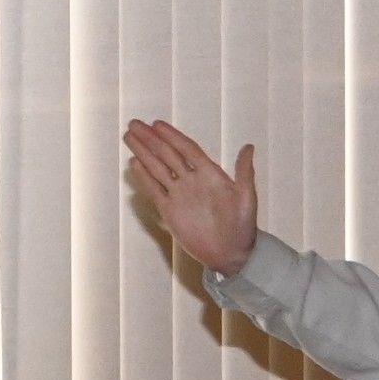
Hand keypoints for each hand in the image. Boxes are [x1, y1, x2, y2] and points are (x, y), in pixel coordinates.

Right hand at [122, 120, 262, 275]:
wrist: (230, 255)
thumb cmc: (243, 228)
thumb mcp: (247, 200)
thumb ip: (244, 173)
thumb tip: (249, 146)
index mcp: (210, 175)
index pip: (187, 150)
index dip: (172, 136)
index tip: (157, 124)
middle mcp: (192, 181)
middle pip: (167, 155)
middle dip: (150, 139)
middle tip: (134, 124)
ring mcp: (179, 195)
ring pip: (157, 169)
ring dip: (143, 153)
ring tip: (129, 137)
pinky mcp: (169, 211)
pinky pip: (154, 190)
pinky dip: (143, 177)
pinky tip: (134, 164)